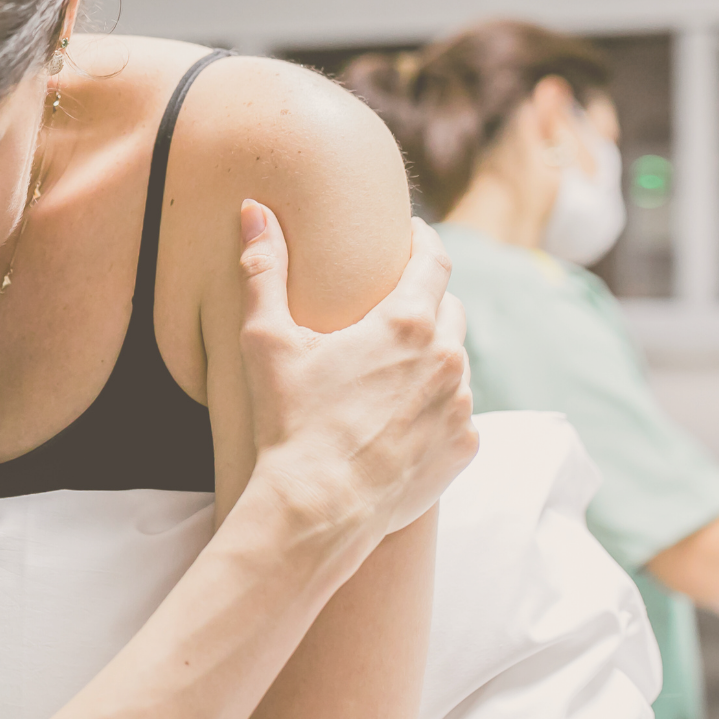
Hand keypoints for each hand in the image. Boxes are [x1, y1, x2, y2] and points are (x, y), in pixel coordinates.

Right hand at [235, 202, 475, 536]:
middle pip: (451, 309)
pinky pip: (458, 415)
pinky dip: (437, 408)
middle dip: (427, 300)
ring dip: (432, 358)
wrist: (318, 510)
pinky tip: (401, 418)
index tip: (411, 234)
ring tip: (394, 368)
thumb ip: (264, 268)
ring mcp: (461, 407)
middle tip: (393, 306)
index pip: (434, 260)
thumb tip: (254, 209)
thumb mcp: (266, 339)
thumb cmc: (288, 421)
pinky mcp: (463, 449)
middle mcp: (447, 359)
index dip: (423, 241)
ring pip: (457, 364)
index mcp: (407, 322)